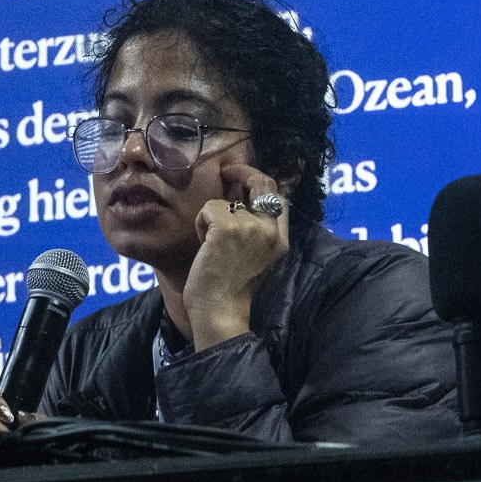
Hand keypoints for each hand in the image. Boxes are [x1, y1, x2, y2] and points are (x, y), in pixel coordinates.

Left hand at [186, 164, 290, 350]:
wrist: (220, 310)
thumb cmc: (230, 288)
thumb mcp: (255, 256)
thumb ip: (256, 230)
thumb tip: (240, 199)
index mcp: (281, 240)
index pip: (279, 198)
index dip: (260, 182)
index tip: (242, 178)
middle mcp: (270, 231)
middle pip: (263, 183)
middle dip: (242, 171)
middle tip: (226, 172)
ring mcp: (250, 227)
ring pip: (226, 200)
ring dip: (211, 217)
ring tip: (210, 243)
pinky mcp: (228, 228)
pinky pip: (209, 208)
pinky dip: (200, 223)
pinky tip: (203, 245)